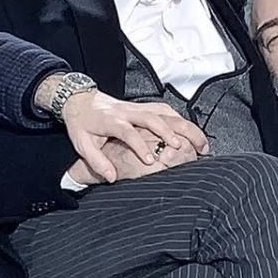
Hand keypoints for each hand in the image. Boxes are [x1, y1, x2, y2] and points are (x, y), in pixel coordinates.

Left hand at [58, 88, 207, 182]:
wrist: (80, 100)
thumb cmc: (82, 123)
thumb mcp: (82, 144)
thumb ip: (97, 161)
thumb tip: (111, 177)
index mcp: (110, 120)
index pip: (127, 132)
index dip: (139, 146)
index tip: (151, 161)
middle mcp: (126, 112)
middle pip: (151, 117)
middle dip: (167, 132)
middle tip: (181, 148)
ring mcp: (137, 107)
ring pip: (164, 112)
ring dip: (182, 125)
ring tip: (198, 142)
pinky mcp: (143, 105)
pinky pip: (165, 110)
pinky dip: (180, 119)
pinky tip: (190, 131)